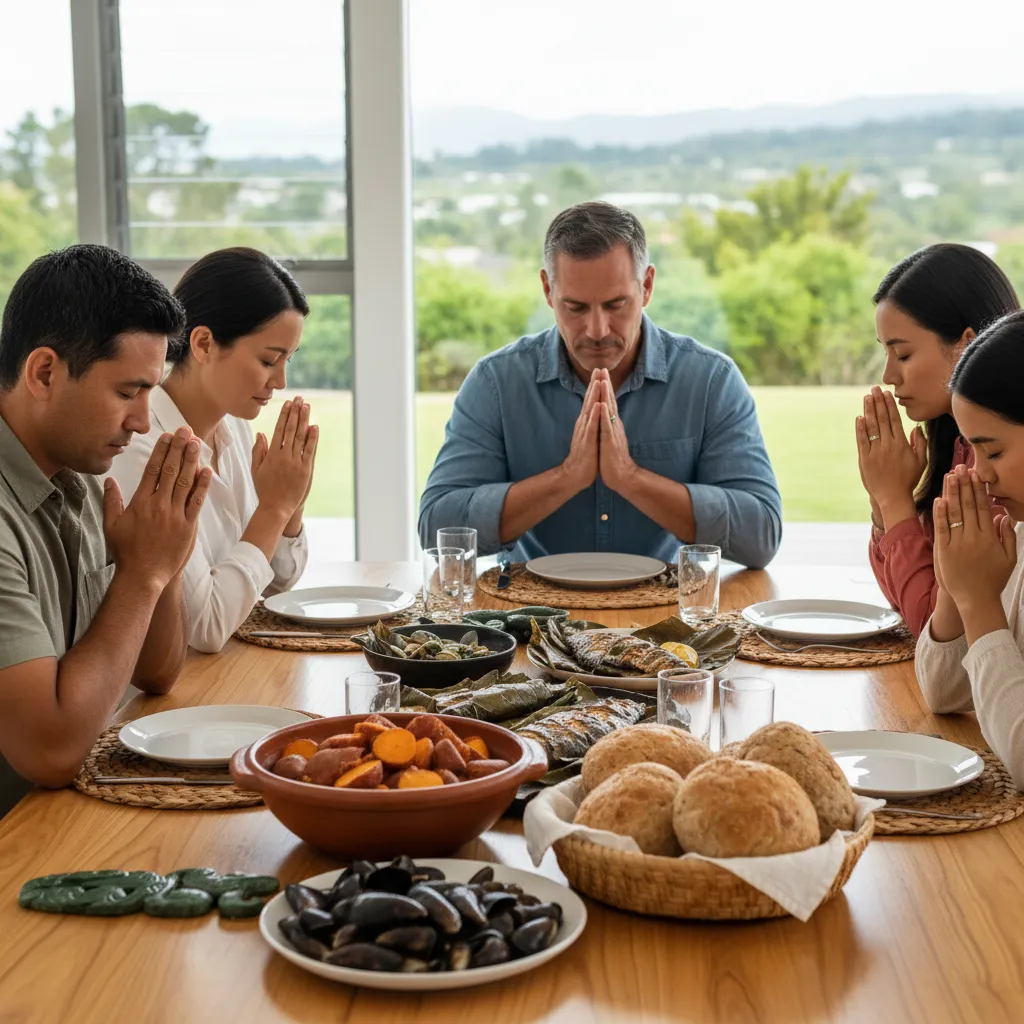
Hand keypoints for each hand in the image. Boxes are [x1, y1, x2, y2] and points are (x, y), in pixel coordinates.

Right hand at [105, 427, 212, 588]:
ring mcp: (174, 515)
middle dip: (178, 448)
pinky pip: (196, 502)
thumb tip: (109, 480)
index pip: (152, 470)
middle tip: (185, 430)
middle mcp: (158, 505)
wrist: (143, 576)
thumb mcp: (111, 525)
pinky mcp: (188, 527)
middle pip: (170, 470)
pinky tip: (206, 470)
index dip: (161, 451)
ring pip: (184, 482)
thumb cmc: (126, 552)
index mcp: (140, 502)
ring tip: (196, 442)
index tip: (166, 437)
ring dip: (191, 460)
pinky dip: (202, 485)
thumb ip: (111, 501)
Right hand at [251, 397, 317, 519]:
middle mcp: (284, 456)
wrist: (276, 508)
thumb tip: (260, 433)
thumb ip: (258, 451)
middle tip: (299, 399)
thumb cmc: (265, 489)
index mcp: (271, 455)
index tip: (287, 403)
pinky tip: (314, 427)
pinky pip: (309, 451)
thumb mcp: (256, 470)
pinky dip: (312, 439)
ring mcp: (295, 462)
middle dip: (295, 413)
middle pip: (291, 430)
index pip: (279, 430)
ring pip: (301, 437)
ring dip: (304, 420)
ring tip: (307, 407)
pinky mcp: (305, 470)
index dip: (284, 415)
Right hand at [560, 374, 599, 491]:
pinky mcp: (587, 441)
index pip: (591, 401)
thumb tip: (595, 412)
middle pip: (589, 400)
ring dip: (593, 395)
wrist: (576, 474)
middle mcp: (584, 424)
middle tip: (598, 368)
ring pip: (589, 410)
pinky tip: (596, 405)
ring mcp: (584, 432)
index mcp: (586, 422)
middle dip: (594, 384)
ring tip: (597, 381)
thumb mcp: (590, 435)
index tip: (600, 371)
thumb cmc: (585, 456)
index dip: (595, 386)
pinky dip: (594, 415)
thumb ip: (592, 423)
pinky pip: (591, 426)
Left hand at [595, 370, 637, 492]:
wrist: (621, 475)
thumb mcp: (610, 436)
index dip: (604, 387)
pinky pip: (607, 427)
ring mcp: (613, 432)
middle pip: (610, 401)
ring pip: (609, 410)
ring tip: (603, 380)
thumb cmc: (613, 457)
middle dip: (606, 384)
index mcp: (612, 423)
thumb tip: (607, 413)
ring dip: (606, 395)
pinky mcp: (610, 441)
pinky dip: (604, 415)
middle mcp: (614, 424)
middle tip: (603, 368)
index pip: (608, 402)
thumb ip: (609, 424)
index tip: (601, 372)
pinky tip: (602, 405)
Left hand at [855, 386, 924, 528]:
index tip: (887, 394)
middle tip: (875, 389)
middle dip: (878, 402)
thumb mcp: (921, 461)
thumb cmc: (908, 480)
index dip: (890, 405)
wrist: (893, 497)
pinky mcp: (865, 459)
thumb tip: (916, 429)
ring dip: (869, 411)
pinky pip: (862, 441)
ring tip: (867, 397)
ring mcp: (876, 452)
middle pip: (882, 419)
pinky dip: (860, 429)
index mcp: (902, 444)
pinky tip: (859, 418)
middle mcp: (888, 446)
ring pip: (872, 427)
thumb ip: (920, 444)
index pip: (895, 420)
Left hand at [934, 465, 1015, 610]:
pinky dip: (940, 513)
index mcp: (990, 537)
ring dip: (952, 493)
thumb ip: (1007, 536)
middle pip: (968, 505)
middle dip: (964, 485)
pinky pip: (942, 528)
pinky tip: (939, 500)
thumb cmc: (992, 580)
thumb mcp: (1009, 558)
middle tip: (961, 467)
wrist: (976, 600)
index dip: (979, 490)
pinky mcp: (945, 551)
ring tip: (949, 476)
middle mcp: (975, 537)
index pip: (983, 507)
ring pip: (955, 513)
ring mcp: (959, 544)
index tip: (976, 475)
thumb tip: (1003, 517)